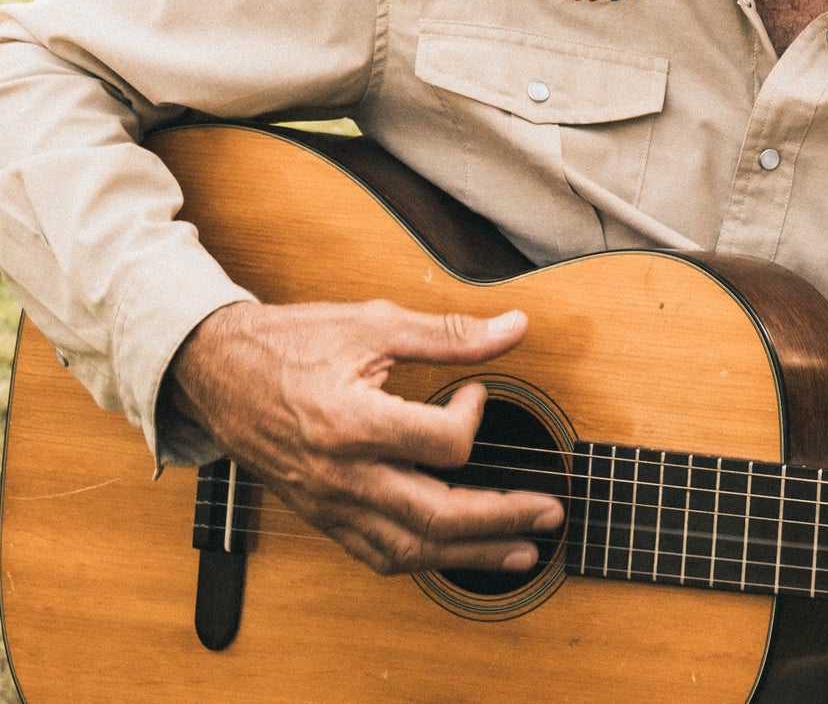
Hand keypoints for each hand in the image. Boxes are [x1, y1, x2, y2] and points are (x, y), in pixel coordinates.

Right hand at [168, 298, 563, 575]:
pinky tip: (454, 556)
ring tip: (521, 552)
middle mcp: (341, 475)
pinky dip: (421, 560)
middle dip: (502, 518)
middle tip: (550, 512)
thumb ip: (449, 334)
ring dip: (472, 556)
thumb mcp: (374, 324)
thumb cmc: (295, 342)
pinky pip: (376, 554)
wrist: (219, 372)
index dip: (474, 416)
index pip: (440, 444)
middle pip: (435, 516)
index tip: (478, 393)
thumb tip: (515, 329)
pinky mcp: (321, 516)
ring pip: (409, 550)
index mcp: (353, 423)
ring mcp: (329, 504)